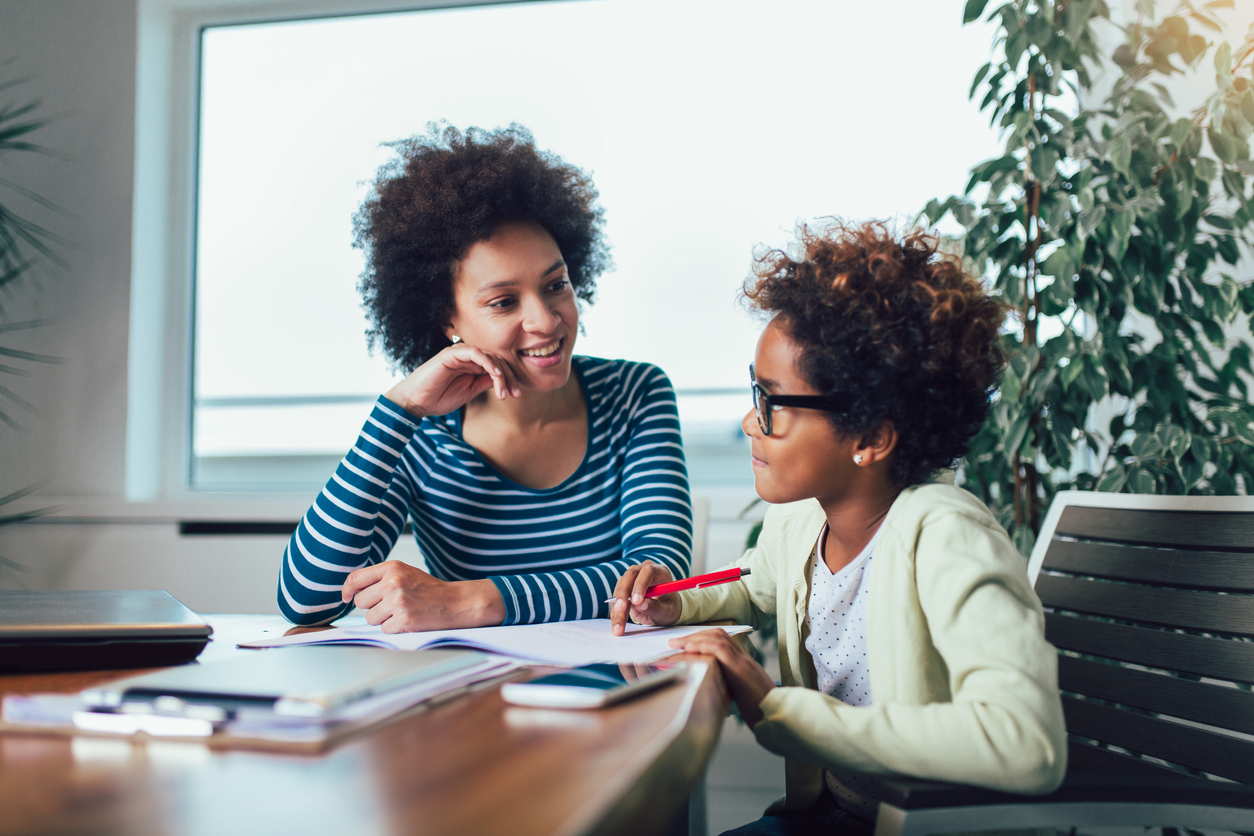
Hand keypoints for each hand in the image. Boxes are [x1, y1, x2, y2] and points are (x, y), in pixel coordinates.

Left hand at [342, 561, 505, 631]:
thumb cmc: (430, 590)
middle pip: (360, 602)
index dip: (347, 591)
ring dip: (383, 619)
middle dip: (372, 607)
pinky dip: (394, 628)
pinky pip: (384, 629)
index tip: (347, 597)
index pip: (355, 579)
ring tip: (402, 612)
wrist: (456, 602)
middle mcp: (393, 582)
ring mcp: (398, 601)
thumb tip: (351, 592)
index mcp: (392, 568)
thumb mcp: (405, 573)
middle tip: (391, 605)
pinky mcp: (403, 620)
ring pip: (370, 618)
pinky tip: (408, 620)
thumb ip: (380, 578)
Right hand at [385, 344, 521, 418]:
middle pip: (497, 360)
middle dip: (509, 377)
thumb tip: (504, 379)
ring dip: (501, 374)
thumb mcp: (470, 391)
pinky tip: (495, 376)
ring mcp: (460, 354)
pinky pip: (476, 353)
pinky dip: (488, 363)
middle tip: (516, 394)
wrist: (416, 402)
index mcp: (472, 366)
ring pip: (489, 356)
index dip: (509, 379)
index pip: (498, 367)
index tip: (516, 395)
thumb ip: (485, 382)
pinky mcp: (452, 353)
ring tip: (503, 391)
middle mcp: (468, 357)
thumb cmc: (439, 398)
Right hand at [609, 561, 681, 635]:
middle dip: (623, 594)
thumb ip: (656, 607)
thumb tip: (641, 604)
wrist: (664, 609)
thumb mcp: (668, 610)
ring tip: (618, 626)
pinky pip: (616, 599)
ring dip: (617, 607)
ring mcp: (632, 578)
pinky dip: (615, 613)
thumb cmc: (669, 607)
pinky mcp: (623, 588)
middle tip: (620, 610)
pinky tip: (616, 625)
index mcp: (659, 572)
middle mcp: (643, 571)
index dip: (640, 584)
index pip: (648, 571)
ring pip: (620, 588)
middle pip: (629, 577)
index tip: (636, 601)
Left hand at [667, 629, 775, 726]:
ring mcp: (742, 661)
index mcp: (742, 662)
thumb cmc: (759, 709)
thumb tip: (710, 685)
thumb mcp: (740, 693)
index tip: (685, 643)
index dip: (702, 638)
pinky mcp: (740, 668)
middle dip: (694, 635)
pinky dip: (704, 645)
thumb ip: (728, 685)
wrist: (775, 715)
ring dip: (695, 638)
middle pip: (717, 635)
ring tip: (677, 643)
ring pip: (717, 638)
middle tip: (675, 641)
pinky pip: (720, 649)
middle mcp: (743, 658)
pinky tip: (690, 648)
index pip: (722, 640)